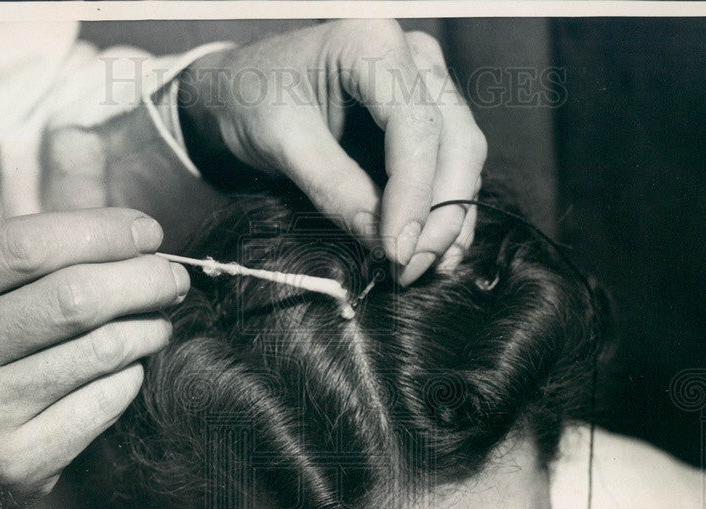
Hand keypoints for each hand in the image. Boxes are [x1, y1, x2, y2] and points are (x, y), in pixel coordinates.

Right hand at [0, 209, 187, 508]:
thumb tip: (123, 235)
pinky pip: (103, 402)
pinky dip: (129, 376)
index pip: (25, 247)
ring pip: (99, 351)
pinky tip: (128, 367)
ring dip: (147, 328)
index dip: (100, 232)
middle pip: (73, 298)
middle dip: (142, 279)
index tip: (147, 232)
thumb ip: (13, 264)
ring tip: (157, 321)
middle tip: (172, 278)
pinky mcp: (15, 463)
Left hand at [177, 20, 486, 284]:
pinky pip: (452, 164)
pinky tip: (434, 252)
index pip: (416, 127)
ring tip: (422, 268)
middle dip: (439, 214)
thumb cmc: (253, 101)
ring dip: (449, 218)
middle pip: (456, 141)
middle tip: (410, 269)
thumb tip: (384, 243)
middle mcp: (413, 55)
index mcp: (372, 43)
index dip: (414, 196)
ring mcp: (427, 82)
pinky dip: (446, 210)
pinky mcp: (428, 113)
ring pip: (463, 155)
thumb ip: (334, 188)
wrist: (242, 88)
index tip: (398, 252)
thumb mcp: (283, 143)